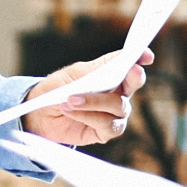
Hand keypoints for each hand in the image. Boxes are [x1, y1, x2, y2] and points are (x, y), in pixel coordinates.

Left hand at [13, 51, 150, 145]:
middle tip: (132, 71)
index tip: (146, 55)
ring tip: (70, 99)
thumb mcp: (74, 74)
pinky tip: (71, 111)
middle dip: (133, 77)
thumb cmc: (57, 90)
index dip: (140, 58)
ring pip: (119, 106)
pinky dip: (88, 116)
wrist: (40, 114)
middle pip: (134, 83)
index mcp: (111, 74)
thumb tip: (120, 61)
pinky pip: (107, 124)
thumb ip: (98, 69)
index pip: (130, 63)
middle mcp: (118, 92)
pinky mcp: (106, 131)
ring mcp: (114, 113)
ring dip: (94, 101)